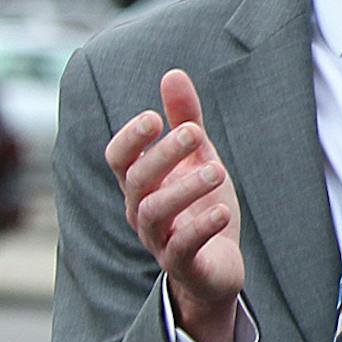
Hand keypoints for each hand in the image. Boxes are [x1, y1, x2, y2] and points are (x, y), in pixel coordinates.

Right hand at [106, 70, 242, 341]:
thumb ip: (186, 119)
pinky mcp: (181, 265)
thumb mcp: (197, 159)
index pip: (119, 159)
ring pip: (154, 213)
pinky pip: (181, 248)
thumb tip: (173, 73)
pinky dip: (200, 228)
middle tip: (195, 133)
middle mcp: (140, 211)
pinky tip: (221, 210)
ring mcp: (158, 240)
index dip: (130, 139)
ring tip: (218, 170)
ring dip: (185, 189)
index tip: (153, 117)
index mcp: (141, 185)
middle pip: (138, 181)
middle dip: (164, 155)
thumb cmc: (201, 207)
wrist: (216, 269)